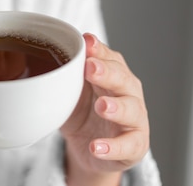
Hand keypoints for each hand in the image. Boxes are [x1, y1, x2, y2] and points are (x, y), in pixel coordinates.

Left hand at [60, 34, 149, 184]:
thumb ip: (69, 73)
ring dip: (117, 107)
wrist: (88, 148)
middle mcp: (128, 93)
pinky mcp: (135, 146)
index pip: (109, 58)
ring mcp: (135, 119)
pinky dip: (113, 147)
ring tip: (101, 107)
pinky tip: (96, 147)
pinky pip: (128, 145)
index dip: (99, 51)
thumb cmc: (83, 112)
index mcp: (113, 75)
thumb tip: (57, 53)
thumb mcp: (72, 91)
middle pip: (123, 80)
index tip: (87, 44)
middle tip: (91, 69)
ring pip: (132, 110)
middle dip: (108, 73)